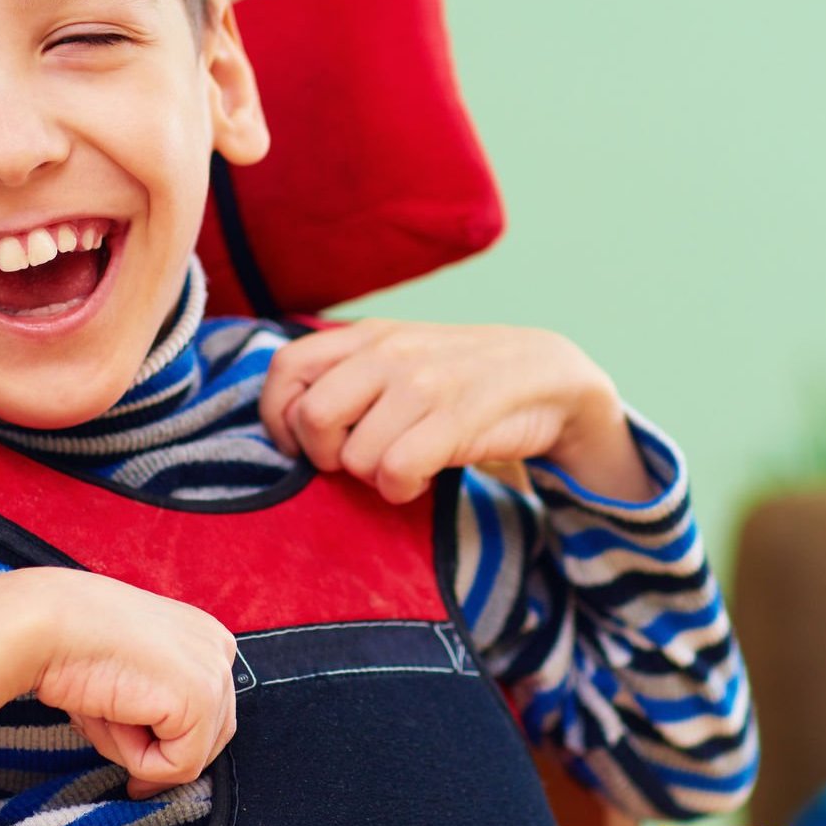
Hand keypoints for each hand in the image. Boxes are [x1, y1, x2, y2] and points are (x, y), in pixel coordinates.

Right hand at [26, 572, 239, 798]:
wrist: (46, 624)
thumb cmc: (72, 646)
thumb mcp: (128, 675)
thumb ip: (156, 711)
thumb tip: (155, 776)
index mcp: (202, 635)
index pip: (207, 711)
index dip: (166, 740)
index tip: (128, 747)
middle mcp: (219, 648)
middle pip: (209, 737)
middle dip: (156, 749)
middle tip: (109, 727)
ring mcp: (215, 674)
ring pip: (192, 756)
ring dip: (140, 752)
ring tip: (106, 712)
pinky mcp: (201, 700)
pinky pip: (179, 766)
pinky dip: (139, 761)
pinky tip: (113, 717)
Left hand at [261, 320, 648, 504]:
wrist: (548, 375)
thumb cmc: (460, 377)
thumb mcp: (400, 356)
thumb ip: (347, 374)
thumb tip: (291, 423)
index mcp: (367, 335)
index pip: (285, 368)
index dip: (278, 416)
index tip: (300, 446)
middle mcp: (388, 353)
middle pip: (313, 418)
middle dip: (325, 456)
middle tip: (355, 461)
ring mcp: (422, 384)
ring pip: (355, 458)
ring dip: (375, 477)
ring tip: (406, 462)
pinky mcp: (455, 419)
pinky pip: (396, 473)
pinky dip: (403, 489)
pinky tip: (424, 476)